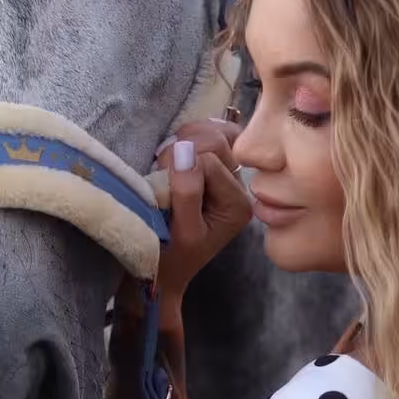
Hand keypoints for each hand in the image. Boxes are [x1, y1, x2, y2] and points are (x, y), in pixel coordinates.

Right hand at [152, 118, 251, 306]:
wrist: (160, 268)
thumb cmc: (169, 257)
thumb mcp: (181, 234)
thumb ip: (187, 195)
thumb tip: (184, 152)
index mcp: (237, 205)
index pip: (208, 162)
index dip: (178, 169)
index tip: (160, 191)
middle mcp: (238, 187)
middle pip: (217, 140)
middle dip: (183, 149)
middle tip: (160, 171)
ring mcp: (226, 173)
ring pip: (214, 130)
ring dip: (184, 139)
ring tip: (165, 164)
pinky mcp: (213, 165)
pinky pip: (209, 131)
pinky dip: (188, 134)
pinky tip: (175, 154)